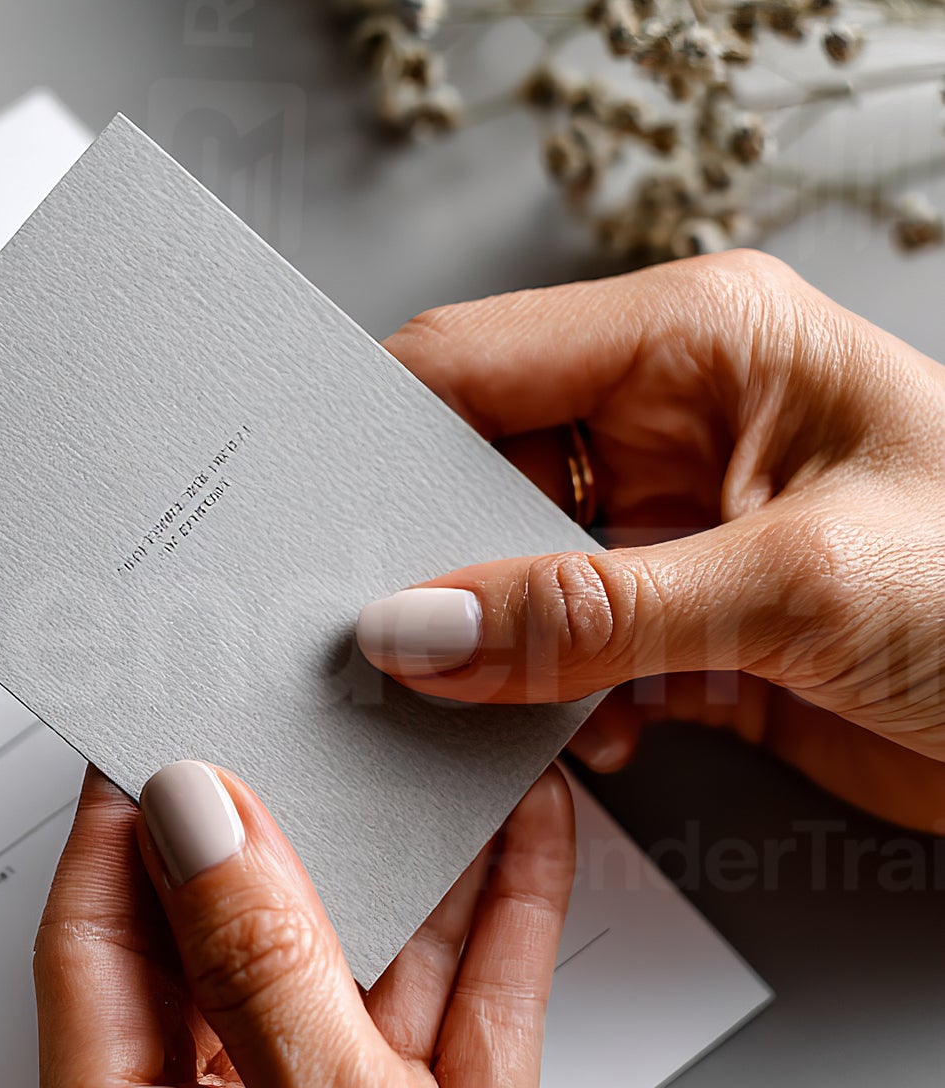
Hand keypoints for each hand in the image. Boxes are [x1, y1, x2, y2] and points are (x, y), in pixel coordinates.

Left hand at [29, 761, 943, 1087]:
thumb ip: (269, 972)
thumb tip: (194, 822)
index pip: (92, 968)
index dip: (127, 834)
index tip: (160, 720)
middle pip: (208, 969)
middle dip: (268, 849)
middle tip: (289, 718)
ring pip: (330, 989)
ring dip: (391, 885)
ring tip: (407, 759)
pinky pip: (421, 1029)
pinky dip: (468, 947)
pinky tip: (505, 850)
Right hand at [360, 249, 944, 833]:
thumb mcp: (797, 585)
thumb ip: (590, 608)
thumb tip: (415, 627)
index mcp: (702, 342)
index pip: (474, 362)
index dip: (371, 435)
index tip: (289, 520)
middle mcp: (681, 424)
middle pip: (476, 475)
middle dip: (419, 563)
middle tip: (351, 643)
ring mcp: (687, 532)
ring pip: (513, 580)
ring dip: (486, 652)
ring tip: (457, 712)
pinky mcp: (700, 633)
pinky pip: (571, 660)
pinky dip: (552, 711)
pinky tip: (582, 744)